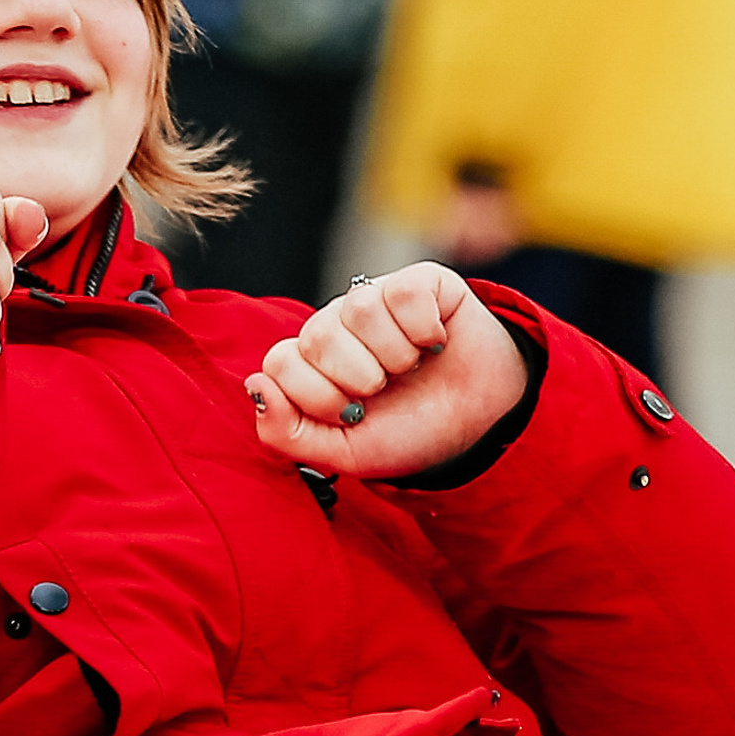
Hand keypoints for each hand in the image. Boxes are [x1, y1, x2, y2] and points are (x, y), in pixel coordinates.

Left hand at [248, 265, 528, 479]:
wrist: (479, 427)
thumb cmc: (408, 434)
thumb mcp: (343, 453)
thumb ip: (287, 432)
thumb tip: (254, 385)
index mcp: (311, 363)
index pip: (279, 363)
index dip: (317, 397)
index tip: (351, 414)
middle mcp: (336, 325)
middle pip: (316, 336)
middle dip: (357, 380)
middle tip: (384, 392)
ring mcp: (375, 299)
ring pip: (359, 310)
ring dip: (393, 357)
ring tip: (411, 369)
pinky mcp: (419, 282)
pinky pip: (403, 293)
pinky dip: (425, 330)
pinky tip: (435, 344)